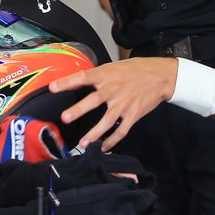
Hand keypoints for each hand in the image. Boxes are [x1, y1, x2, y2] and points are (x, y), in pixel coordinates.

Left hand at [48, 57, 176, 150]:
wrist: (161, 76)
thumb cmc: (135, 70)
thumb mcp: (114, 66)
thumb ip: (96, 75)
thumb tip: (74, 82)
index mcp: (106, 75)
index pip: (83, 77)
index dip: (68, 82)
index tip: (53, 87)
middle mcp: (114, 89)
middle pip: (94, 100)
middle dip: (79, 109)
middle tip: (66, 117)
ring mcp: (124, 103)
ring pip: (107, 121)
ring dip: (95, 133)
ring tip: (83, 143)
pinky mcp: (133, 114)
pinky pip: (121, 131)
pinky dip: (112, 141)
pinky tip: (104, 148)